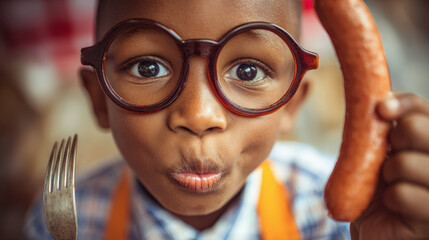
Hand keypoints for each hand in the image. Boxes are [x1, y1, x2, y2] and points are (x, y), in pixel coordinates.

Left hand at [350, 93, 428, 239]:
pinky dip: (390, 200)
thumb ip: (383, 129)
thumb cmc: (378, 188)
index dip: (404, 104)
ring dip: (387, 175)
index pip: (423, 109)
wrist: (377, 228)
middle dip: (392, 140)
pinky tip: (396, 207)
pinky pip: (401, 194)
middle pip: (415, 129)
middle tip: (389, 158)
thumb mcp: (379, 153)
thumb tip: (381, 101)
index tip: (381, 108)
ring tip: (392, 186)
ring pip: (404, 162)